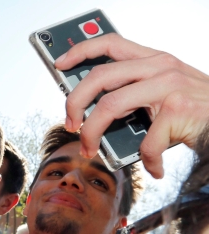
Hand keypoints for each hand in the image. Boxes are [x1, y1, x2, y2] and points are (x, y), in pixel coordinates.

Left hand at [55, 33, 208, 177]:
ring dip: (92, 133)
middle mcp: (160, 66)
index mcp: (154, 59)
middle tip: (70, 124)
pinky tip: (154, 168)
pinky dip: (147, 160)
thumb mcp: (164, 93)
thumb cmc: (196, 113)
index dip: (81, 51)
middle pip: (100, 76)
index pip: (110, 43)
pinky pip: (145, 141)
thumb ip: (134, 93)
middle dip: (74, 103)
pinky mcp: (178, 110)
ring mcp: (169, 86)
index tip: (59, 64)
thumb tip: (91, 113)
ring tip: (90, 149)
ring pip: (110, 106)